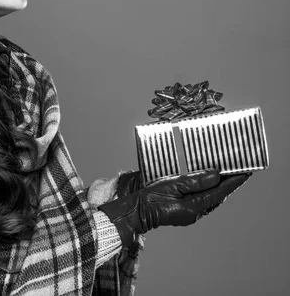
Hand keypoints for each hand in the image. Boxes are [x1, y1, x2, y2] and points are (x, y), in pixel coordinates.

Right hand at [99, 170, 250, 248]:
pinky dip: (206, 189)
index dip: (233, 181)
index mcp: (194, 207)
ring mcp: (188, 213)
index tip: (245, 171)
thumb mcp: (172, 185)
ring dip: (217, 186)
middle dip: (228, 183)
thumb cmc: (150, 198)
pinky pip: (200, 199)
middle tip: (237, 168)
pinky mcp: (182, 210)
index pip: (220, 192)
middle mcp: (195, 212)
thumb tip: (215, 175)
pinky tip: (205, 182)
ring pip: (209, 198)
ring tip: (225, 173)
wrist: (135, 211)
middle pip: (217, 196)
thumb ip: (195, 180)